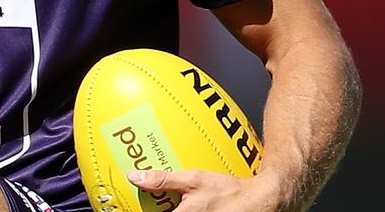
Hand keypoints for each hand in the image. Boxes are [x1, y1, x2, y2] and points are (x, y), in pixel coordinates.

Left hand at [127, 169, 288, 211]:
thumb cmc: (228, 192)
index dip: (140, 209)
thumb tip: (134, 176)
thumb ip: (163, 180)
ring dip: (168, 209)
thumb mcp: (194, 180)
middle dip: (155, 209)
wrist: (260, 202)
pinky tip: (182, 202)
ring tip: (163, 203)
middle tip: (140, 203)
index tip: (124, 207)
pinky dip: (180, 209)